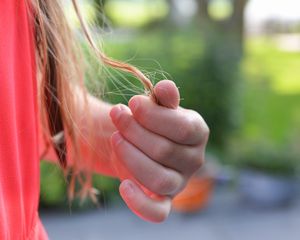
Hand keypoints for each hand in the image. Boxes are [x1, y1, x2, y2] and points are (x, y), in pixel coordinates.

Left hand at [109, 80, 208, 221]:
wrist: (141, 141)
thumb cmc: (150, 120)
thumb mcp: (157, 105)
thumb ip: (163, 98)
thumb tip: (165, 87)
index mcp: (197, 132)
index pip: (182, 128)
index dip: (153, 116)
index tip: (131, 103)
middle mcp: (194, 160)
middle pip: (164, 151)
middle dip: (134, 131)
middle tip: (116, 115)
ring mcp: (180, 182)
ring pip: (159, 179)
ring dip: (131, 157)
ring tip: (115, 138)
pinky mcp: (164, 200)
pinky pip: (158, 212)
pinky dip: (140, 203)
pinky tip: (123, 186)